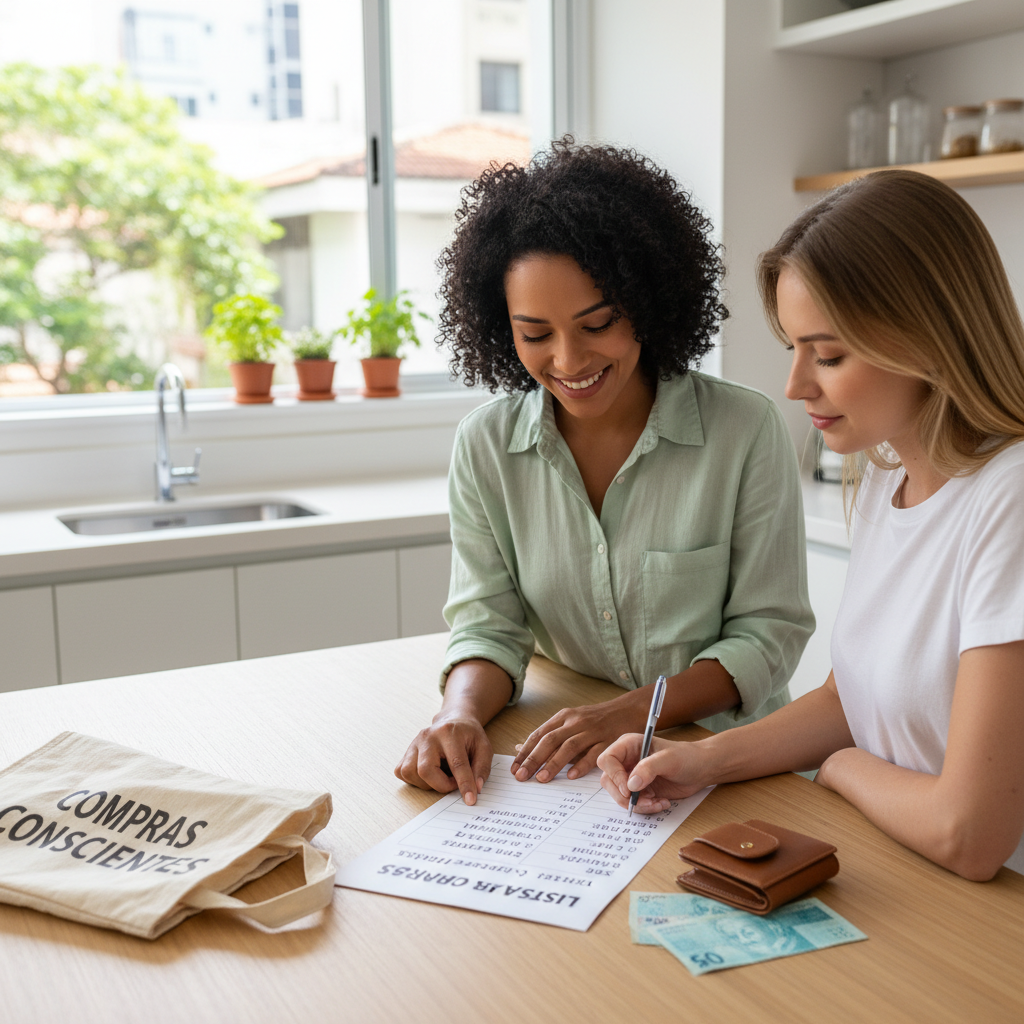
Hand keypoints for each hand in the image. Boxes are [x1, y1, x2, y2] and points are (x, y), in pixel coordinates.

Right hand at [395, 714, 492, 804]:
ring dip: (428, 784)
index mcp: (449, 732)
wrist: (453, 721)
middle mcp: (427, 736)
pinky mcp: (406, 752)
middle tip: (454, 783)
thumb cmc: (468, 735)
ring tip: (442, 776)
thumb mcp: (484, 747)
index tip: (470, 800)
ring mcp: (414, 743)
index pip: (456, 763)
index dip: (464, 784)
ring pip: (410, 773)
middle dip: (441, 785)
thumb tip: (476, 789)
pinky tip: (430, 774)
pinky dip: (416, 780)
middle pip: (425, 770)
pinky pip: (402, 773)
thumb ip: (482, 768)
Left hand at [510, 698, 645, 783]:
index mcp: (564, 717)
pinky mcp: (608, 740)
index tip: (514, 767)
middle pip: (550, 740)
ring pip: (569, 746)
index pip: (539, 734)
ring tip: (541, 779)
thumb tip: (519, 748)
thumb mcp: (570, 721)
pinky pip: (594, 753)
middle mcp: (575, 721)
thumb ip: (548, 735)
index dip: (525, 751)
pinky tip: (572, 776)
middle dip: (533, 759)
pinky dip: (582, 764)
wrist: (629, 710)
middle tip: (521, 776)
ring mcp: (592, 730)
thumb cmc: (596, 719)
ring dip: (553, 763)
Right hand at [597, 734, 708, 813]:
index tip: (629, 789)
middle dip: (624, 795)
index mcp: (628, 745)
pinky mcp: (640, 790)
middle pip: (609, 780)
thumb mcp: (669, 759)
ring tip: (657, 802)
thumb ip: (648, 769)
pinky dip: (646, 808)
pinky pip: (633, 804)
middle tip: (645, 801)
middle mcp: (626, 760)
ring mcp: (632, 776)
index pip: (607, 760)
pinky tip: (662, 802)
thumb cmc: (686, 757)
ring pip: (619, 795)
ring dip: (637, 804)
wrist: (700, 769)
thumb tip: (631, 785)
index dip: (614, 775)